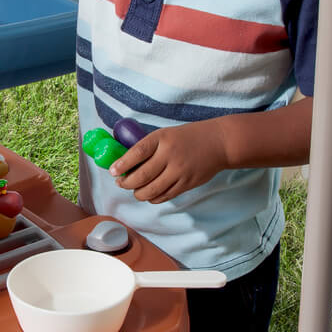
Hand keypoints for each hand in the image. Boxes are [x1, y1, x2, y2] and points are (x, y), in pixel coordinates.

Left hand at [109, 120, 228, 203]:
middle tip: (119, 182)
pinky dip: (153, 197)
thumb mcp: (165, 134)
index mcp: (162, 139)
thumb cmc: (187, 137)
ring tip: (134, 190)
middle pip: (142, 176)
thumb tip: (124, 161)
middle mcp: (170, 155)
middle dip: (126, 183)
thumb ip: (148, 147)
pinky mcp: (187, 184)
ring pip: (151, 190)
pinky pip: (164, 196)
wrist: (218, 143)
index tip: (112, 171)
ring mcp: (179, 171)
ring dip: (138, 193)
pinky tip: (149, 194)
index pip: (137, 153)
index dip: (122, 164)